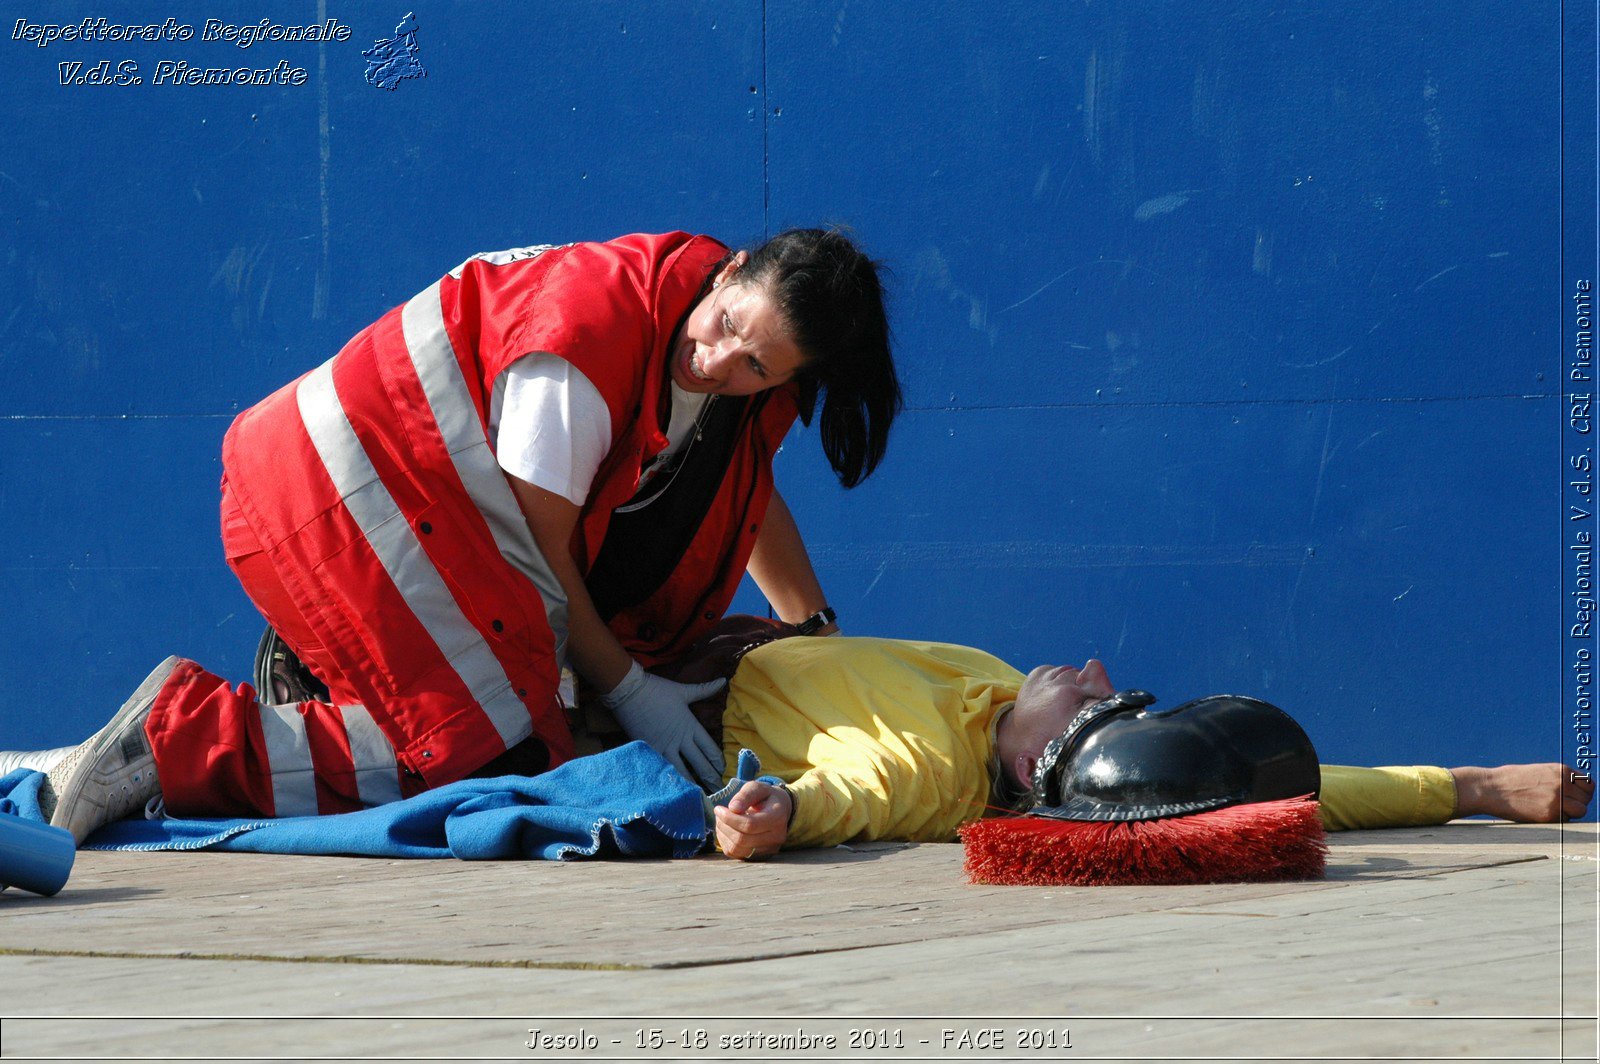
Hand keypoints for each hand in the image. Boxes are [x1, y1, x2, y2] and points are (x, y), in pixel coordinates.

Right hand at [601, 661, 725, 787]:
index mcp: (691, 726)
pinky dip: (670, 781)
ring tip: (701, 798)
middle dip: (711, 779)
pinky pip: (662, 770)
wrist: (629, 691)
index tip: (724, 772)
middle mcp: (680, 740)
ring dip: (693, 785)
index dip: (718, 762)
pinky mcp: (649, 751)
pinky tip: (675, 792)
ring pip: (683, 772)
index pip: (710, 748)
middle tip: (720, 792)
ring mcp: (664, 747)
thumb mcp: (683, 691)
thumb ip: (705, 689)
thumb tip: (723, 680)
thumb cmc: (657, 690)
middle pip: (700, 764)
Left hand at [714, 780, 791, 858]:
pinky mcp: (759, 856)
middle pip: (742, 839)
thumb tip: (733, 808)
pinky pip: (736, 854)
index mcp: (777, 818)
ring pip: (737, 849)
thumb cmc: (766, 797)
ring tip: (721, 821)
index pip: (750, 825)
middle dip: (724, 826)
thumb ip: (745, 795)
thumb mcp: (757, 788)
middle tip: (718, 813)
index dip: (730, 818)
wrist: (780, 810)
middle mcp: (776, 837)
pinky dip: (725, 842)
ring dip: (723, 834)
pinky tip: (726, 829)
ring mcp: (768, 849)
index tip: (718, 808)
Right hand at [1450, 763, 1594, 820]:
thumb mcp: (1538, 771)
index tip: (1574, 796)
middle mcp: (1562, 784)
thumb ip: (1557, 778)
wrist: (1490, 788)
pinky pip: (1565, 820)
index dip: (1582, 792)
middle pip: (1586, 799)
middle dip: (1577, 803)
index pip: (1588, 784)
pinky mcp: (1549, 814)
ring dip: (1571, 813)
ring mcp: (1557, 799)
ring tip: (1554, 810)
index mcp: (1561, 770)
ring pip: (1580, 811)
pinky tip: (1542, 813)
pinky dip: (1558, 819)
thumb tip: (1573, 789)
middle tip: (1562, 805)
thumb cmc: (1510, 780)